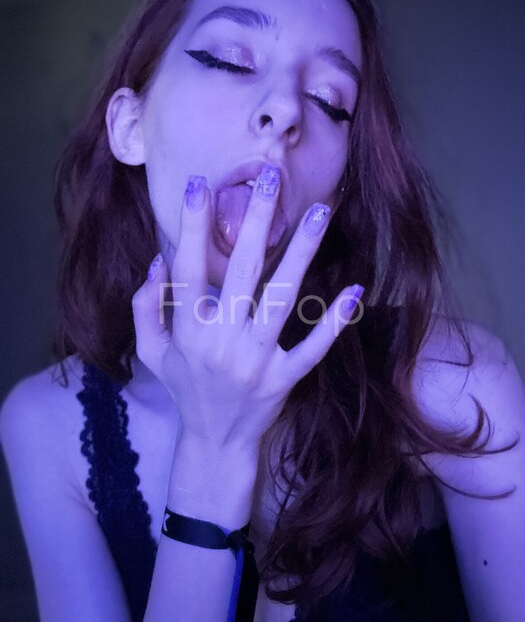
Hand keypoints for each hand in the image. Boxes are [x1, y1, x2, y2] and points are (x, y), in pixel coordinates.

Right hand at [132, 166, 362, 450]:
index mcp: (187, 331)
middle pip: (240, 272)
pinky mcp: (284, 379)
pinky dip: (334, 321)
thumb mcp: (151, 352)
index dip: (191, 226)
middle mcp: (221, 342)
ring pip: (282, 299)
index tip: (199, 184)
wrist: (214, 443)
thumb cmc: (184, 389)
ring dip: (301, 252)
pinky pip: (312, 348)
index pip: (187, 269)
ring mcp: (256, 361)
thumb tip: (157, 261)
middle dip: (255, 221)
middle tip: (271, 177)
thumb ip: (145, 306)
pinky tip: (354, 288)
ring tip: (319, 212)